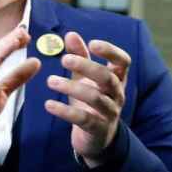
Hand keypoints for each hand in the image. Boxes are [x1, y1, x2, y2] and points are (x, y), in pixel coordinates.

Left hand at [44, 32, 129, 166]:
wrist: (96, 138)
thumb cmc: (90, 102)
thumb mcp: (85, 78)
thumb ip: (80, 56)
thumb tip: (71, 34)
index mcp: (116, 79)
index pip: (123, 61)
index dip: (111, 51)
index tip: (93, 43)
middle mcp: (117, 94)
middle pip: (107, 78)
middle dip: (87, 66)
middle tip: (64, 59)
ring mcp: (109, 113)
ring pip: (96, 98)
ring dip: (72, 88)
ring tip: (51, 81)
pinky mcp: (97, 129)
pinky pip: (83, 119)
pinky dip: (65, 111)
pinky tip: (49, 104)